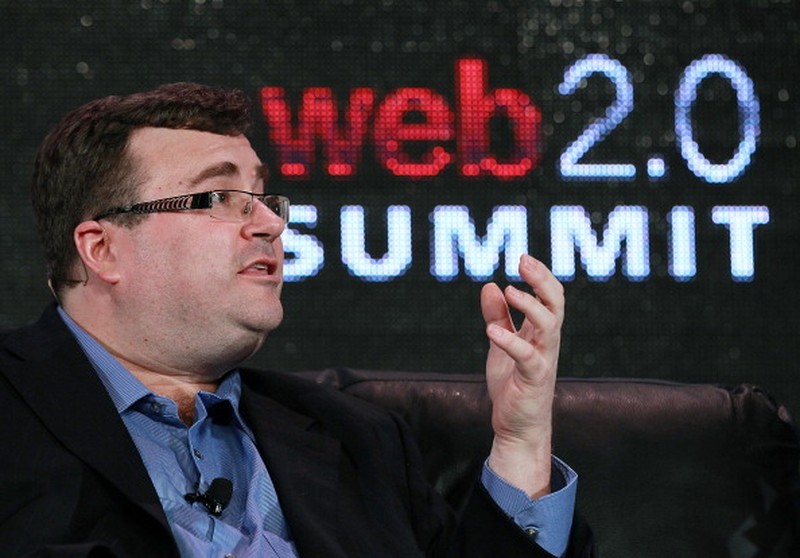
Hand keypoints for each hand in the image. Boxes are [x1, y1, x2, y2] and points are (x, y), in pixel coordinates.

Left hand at [480, 254, 564, 498]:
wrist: (517, 425)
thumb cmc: (513, 384)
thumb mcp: (501, 343)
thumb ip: (498, 316)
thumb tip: (489, 286)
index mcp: (542, 332)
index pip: (551, 296)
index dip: (540, 275)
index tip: (523, 257)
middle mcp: (548, 342)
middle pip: (556, 304)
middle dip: (541, 280)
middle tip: (523, 261)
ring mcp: (544, 360)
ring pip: (549, 326)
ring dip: (531, 306)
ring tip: (510, 291)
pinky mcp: (534, 379)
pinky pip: (527, 357)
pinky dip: (510, 342)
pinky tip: (491, 332)